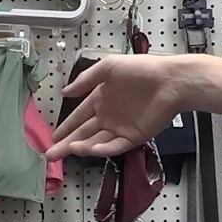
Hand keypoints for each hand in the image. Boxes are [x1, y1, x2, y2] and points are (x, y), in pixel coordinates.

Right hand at [45, 53, 189, 159]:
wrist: (171, 81)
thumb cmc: (141, 69)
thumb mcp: (108, 67)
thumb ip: (85, 80)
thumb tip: (64, 91)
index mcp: (101, 99)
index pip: (79, 117)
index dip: (65, 127)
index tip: (52, 137)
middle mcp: (109, 116)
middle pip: (83, 134)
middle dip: (66, 144)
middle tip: (51, 154)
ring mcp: (121, 128)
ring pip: (96, 142)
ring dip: (81, 147)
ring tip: (67, 151)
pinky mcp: (134, 137)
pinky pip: (115, 146)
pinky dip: (103, 149)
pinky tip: (90, 149)